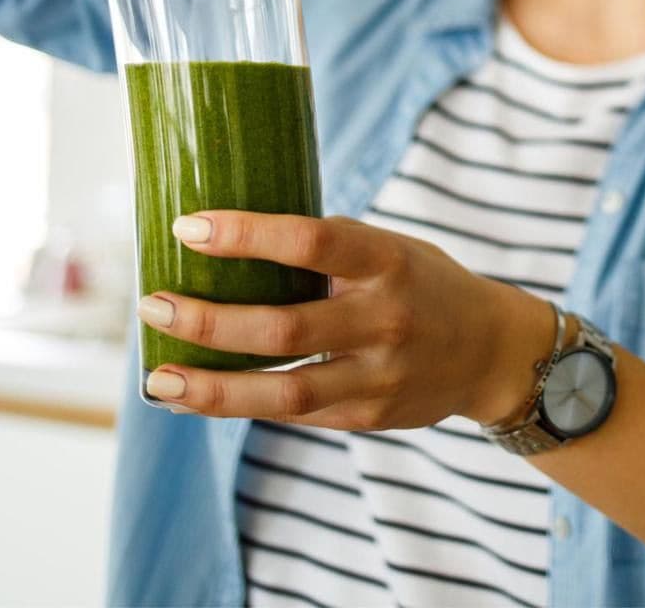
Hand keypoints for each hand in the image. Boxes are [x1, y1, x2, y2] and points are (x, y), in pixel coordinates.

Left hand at [137, 212, 553, 428]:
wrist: (491, 351)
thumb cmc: (422, 282)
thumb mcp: (389, 247)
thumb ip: (327, 251)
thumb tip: (232, 242)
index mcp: (387, 261)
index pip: (309, 242)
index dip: (245, 234)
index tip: (189, 227)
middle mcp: (383, 321)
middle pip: (284, 327)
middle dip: (209, 320)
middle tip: (153, 304)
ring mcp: (377, 377)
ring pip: (282, 390)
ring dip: (211, 388)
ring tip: (157, 379)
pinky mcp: (367, 418)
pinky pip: (294, 413)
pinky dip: (242, 403)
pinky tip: (199, 394)